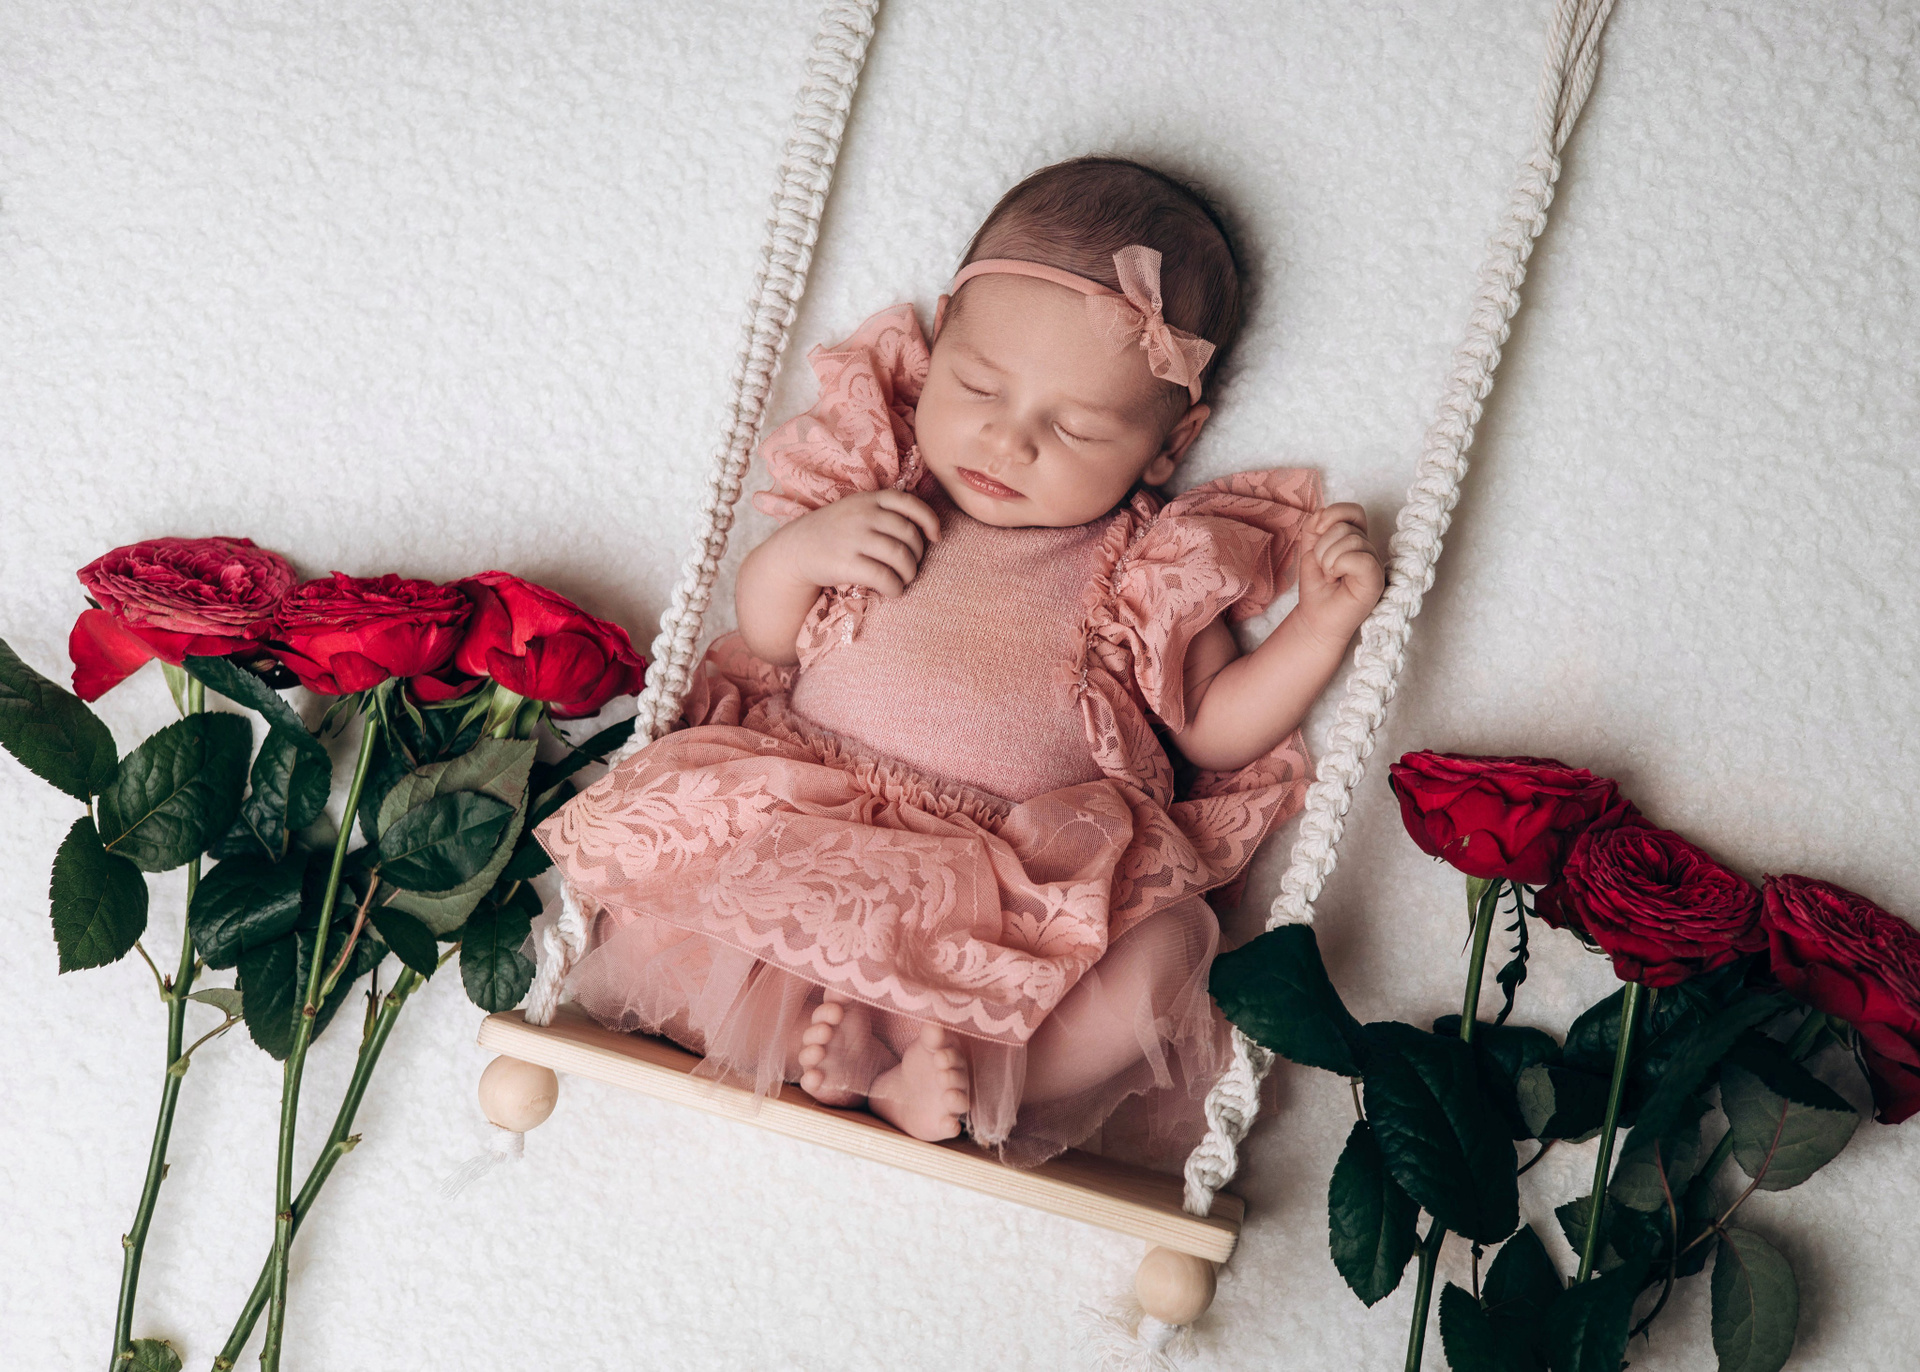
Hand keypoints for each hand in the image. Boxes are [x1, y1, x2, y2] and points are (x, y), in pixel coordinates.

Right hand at [775, 489, 941, 597]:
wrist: (795, 550)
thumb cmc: (833, 532)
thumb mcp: (855, 510)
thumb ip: (884, 512)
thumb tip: (927, 531)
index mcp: (868, 499)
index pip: (909, 503)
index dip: (929, 520)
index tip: (935, 537)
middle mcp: (862, 515)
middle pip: (908, 534)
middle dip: (918, 554)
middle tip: (911, 566)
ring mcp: (853, 538)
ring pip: (900, 556)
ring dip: (909, 573)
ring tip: (903, 580)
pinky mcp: (846, 563)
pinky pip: (884, 577)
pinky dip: (895, 587)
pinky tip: (892, 591)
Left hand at [1294, 502, 1384, 647]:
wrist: (1315, 617)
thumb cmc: (1317, 585)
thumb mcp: (1310, 548)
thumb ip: (1315, 526)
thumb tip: (1323, 513)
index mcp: (1356, 538)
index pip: (1353, 511)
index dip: (1332, 515)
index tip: (1316, 534)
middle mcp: (1368, 548)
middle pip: (1345, 527)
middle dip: (1323, 547)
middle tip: (1324, 569)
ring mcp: (1374, 563)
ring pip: (1351, 540)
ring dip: (1328, 559)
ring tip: (1330, 576)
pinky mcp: (1376, 579)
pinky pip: (1359, 557)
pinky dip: (1340, 565)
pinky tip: (1337, 579)